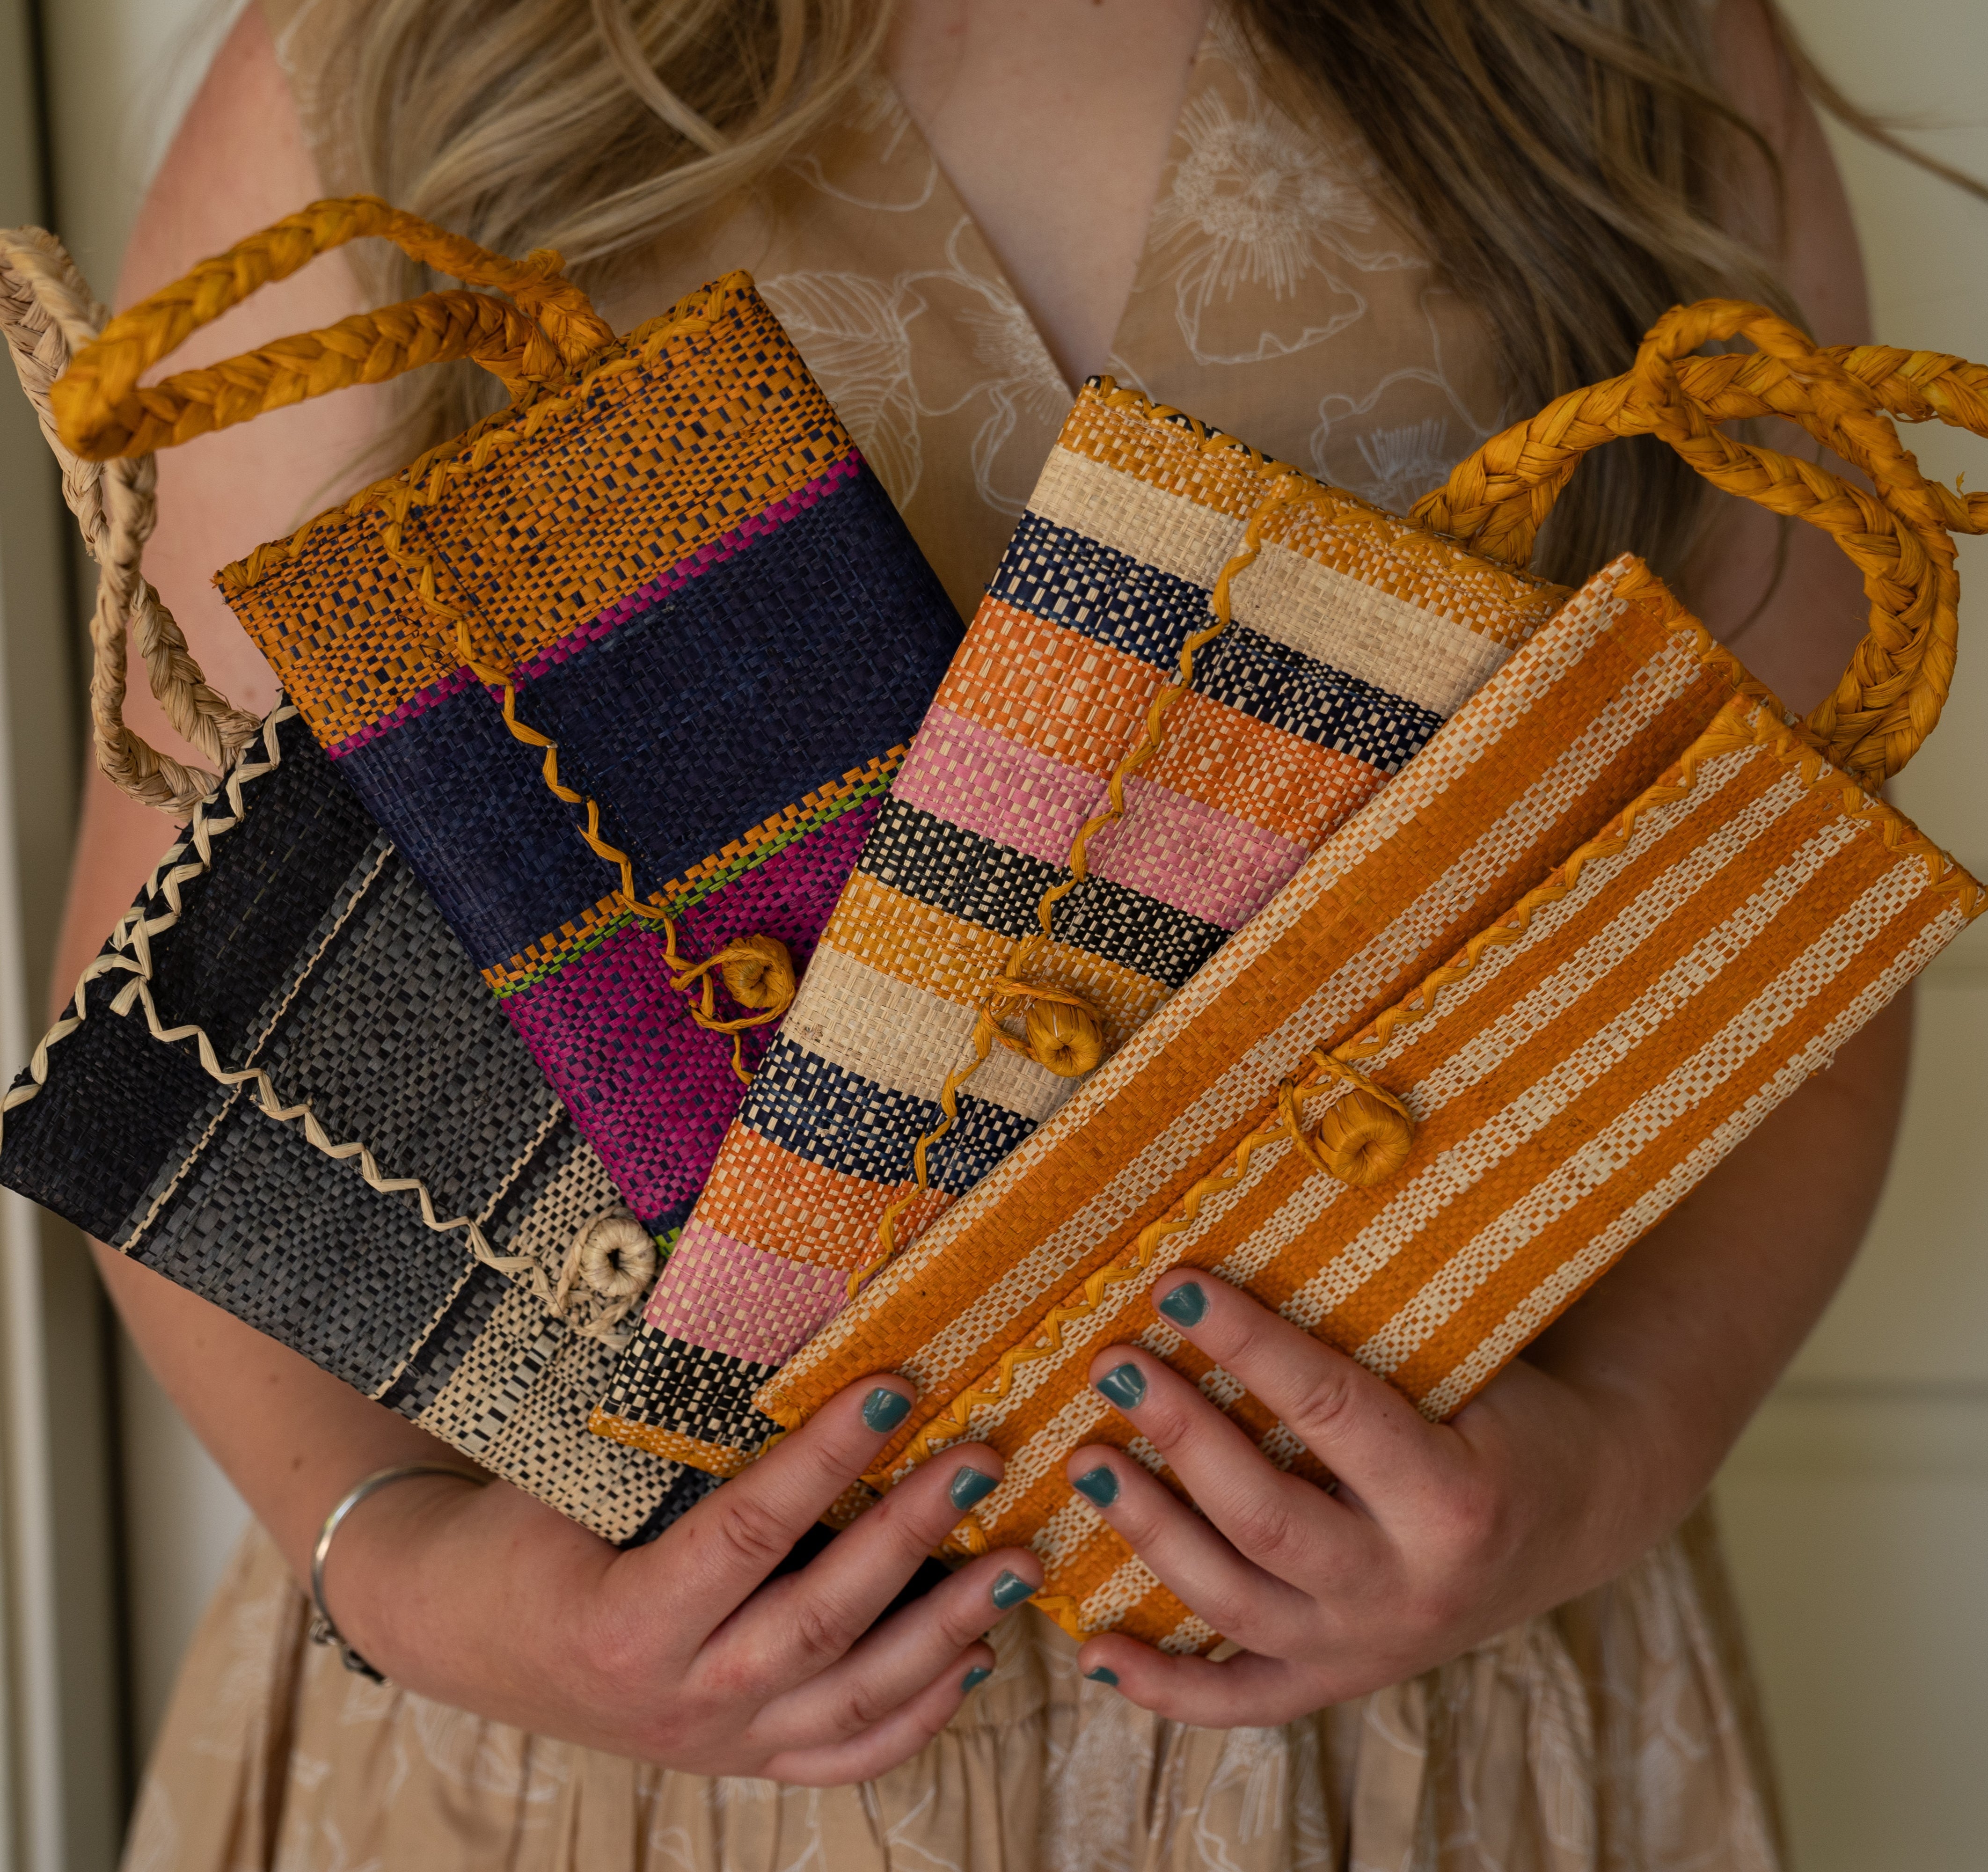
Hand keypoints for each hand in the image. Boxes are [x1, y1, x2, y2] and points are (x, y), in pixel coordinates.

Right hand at [327, 1377, 1039, 1780]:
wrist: (458, 1633)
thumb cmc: (520, 1534)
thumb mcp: (577, 1482)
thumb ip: (676, 1445)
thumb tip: (795, 1343)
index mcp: (625, 1622)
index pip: (749, 1531)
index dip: (826, 1459)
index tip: (893, 1388)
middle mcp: (678, 1699)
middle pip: (821, 1619)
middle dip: (913, 1536)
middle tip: (984, 1461)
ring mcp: (715, 1744)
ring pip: (853, 1700)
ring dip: (947, 1631)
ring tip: (1020, 1564)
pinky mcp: (738, 1764)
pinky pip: (843, 1756)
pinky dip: (916, 1716)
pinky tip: (974, 1661)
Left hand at [1063, 1273, 1675, 1725]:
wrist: (1575, 1516)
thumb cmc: (1502, 1415)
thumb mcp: (1465, 1372)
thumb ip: (1369, 1344)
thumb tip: (1233, 1280)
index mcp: (1453, 1499)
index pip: (1329, 1409)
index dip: (1246, 1343)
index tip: (1174, 1285)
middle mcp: (1409, 1588)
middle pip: (1265, 1515)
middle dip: (1180, 1434)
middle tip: (1113, 1364)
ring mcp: (1367, 1647)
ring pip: (1233, 1602)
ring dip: (1149, 1531)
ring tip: (1085, 1463)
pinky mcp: (1338, 1680)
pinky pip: (1240, 1699)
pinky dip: (1163, 1686)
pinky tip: (1092, 1651)